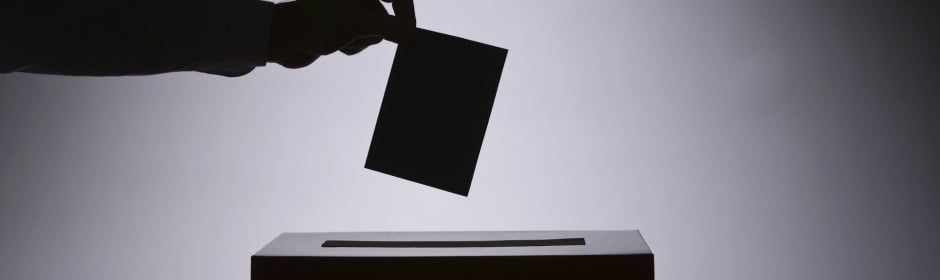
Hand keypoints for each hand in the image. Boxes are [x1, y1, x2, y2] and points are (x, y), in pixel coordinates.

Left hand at [267, 0, 416, 68]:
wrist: (280, 39)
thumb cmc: (313, 25)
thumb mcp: (356, 25)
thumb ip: (390, 28)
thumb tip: (413, 34)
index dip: (406, 11)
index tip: (409, 31)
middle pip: (385, 17)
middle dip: (371, 32)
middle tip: (351, 34)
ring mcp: (348, 12)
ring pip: (373, 32)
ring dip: (359, 42)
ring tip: (338, 39)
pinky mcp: (342, 27)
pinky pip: (361, 40)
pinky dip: (351, 47)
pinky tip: (333, 45)